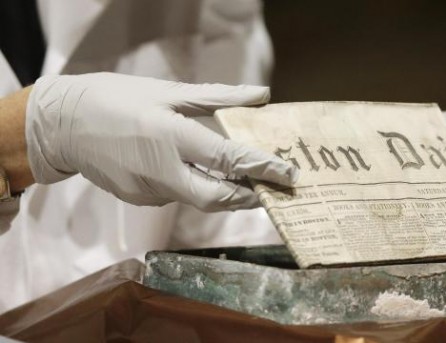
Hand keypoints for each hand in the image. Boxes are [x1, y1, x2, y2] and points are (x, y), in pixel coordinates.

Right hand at [26, 72, 297, 210]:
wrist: (63, 124)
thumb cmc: (119, 98)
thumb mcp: (169, 91)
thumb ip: (219, 96)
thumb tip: (262, 95)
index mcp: (170, 136)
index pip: (228, 161)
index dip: (263, 170)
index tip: (289, 176)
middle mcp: (161, 170)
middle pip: (216, 198)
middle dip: (249, 197)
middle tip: (272, 189)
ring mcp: (147, 190)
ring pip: (196, 198)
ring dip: (222, 190)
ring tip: (239, 175)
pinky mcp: (138, 199)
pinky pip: (175, 195)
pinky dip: (191, 185)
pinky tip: (190, 169)